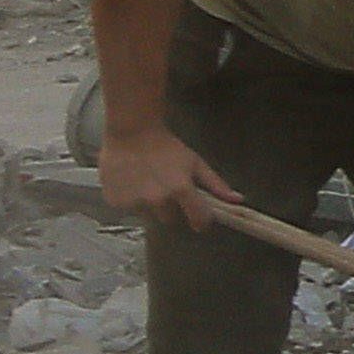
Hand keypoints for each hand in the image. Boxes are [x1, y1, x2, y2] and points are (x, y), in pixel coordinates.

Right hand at [101, 129, 235, 232]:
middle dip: (171, 207)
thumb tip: (238, 200)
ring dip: (150, 204)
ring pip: (148, 214)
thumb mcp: (196, 163)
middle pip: (170, 218)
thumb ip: (216, 185)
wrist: (131, 133)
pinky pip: (128, 210)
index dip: (201, 220)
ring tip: (147, 182)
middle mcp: (157, 200)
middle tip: (167, 188)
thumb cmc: (166, 146)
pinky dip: (130, 201)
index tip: (200, 219)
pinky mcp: (115, 202)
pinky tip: (132, 183)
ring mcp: (134, 203)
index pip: (198, 219)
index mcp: (180, 190)